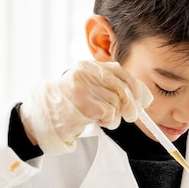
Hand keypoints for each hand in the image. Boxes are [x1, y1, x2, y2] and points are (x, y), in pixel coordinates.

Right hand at [20, 60, 152, 153]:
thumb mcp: (89, 89)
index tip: (143, 100)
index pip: (120, 71)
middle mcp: (86, 73)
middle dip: (131, 104)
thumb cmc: (70, 105)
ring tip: (104, 118)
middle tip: (132, 116)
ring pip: (117, 102)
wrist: (45, 118)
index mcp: (88, 66)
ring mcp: (83, 87)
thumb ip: (110, 87)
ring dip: (115, 116)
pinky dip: (109, 121)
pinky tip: (98, 121)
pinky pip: (110, 113)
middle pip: (122, 87)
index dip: (135, 86)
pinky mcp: (83, 104)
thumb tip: (141, 97)